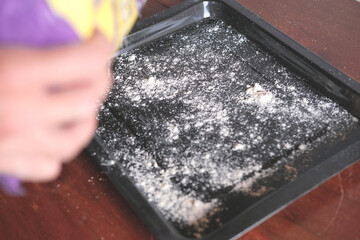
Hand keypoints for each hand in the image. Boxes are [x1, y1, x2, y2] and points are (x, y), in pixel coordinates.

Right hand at [0, 31, 111, 181]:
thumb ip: (28, 44)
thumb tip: (58, 35)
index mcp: (17, 75)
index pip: (86, 60)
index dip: (101, 46)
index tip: (101, 41)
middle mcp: (23, 113)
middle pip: (89, 99)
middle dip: (100, 81)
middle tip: (96, 72)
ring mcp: (18, 144)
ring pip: (76, 140)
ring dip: (86, 120)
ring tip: (81, 106)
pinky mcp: (7, 164)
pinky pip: (48, 166)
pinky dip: (56, 153)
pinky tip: (52, 138)